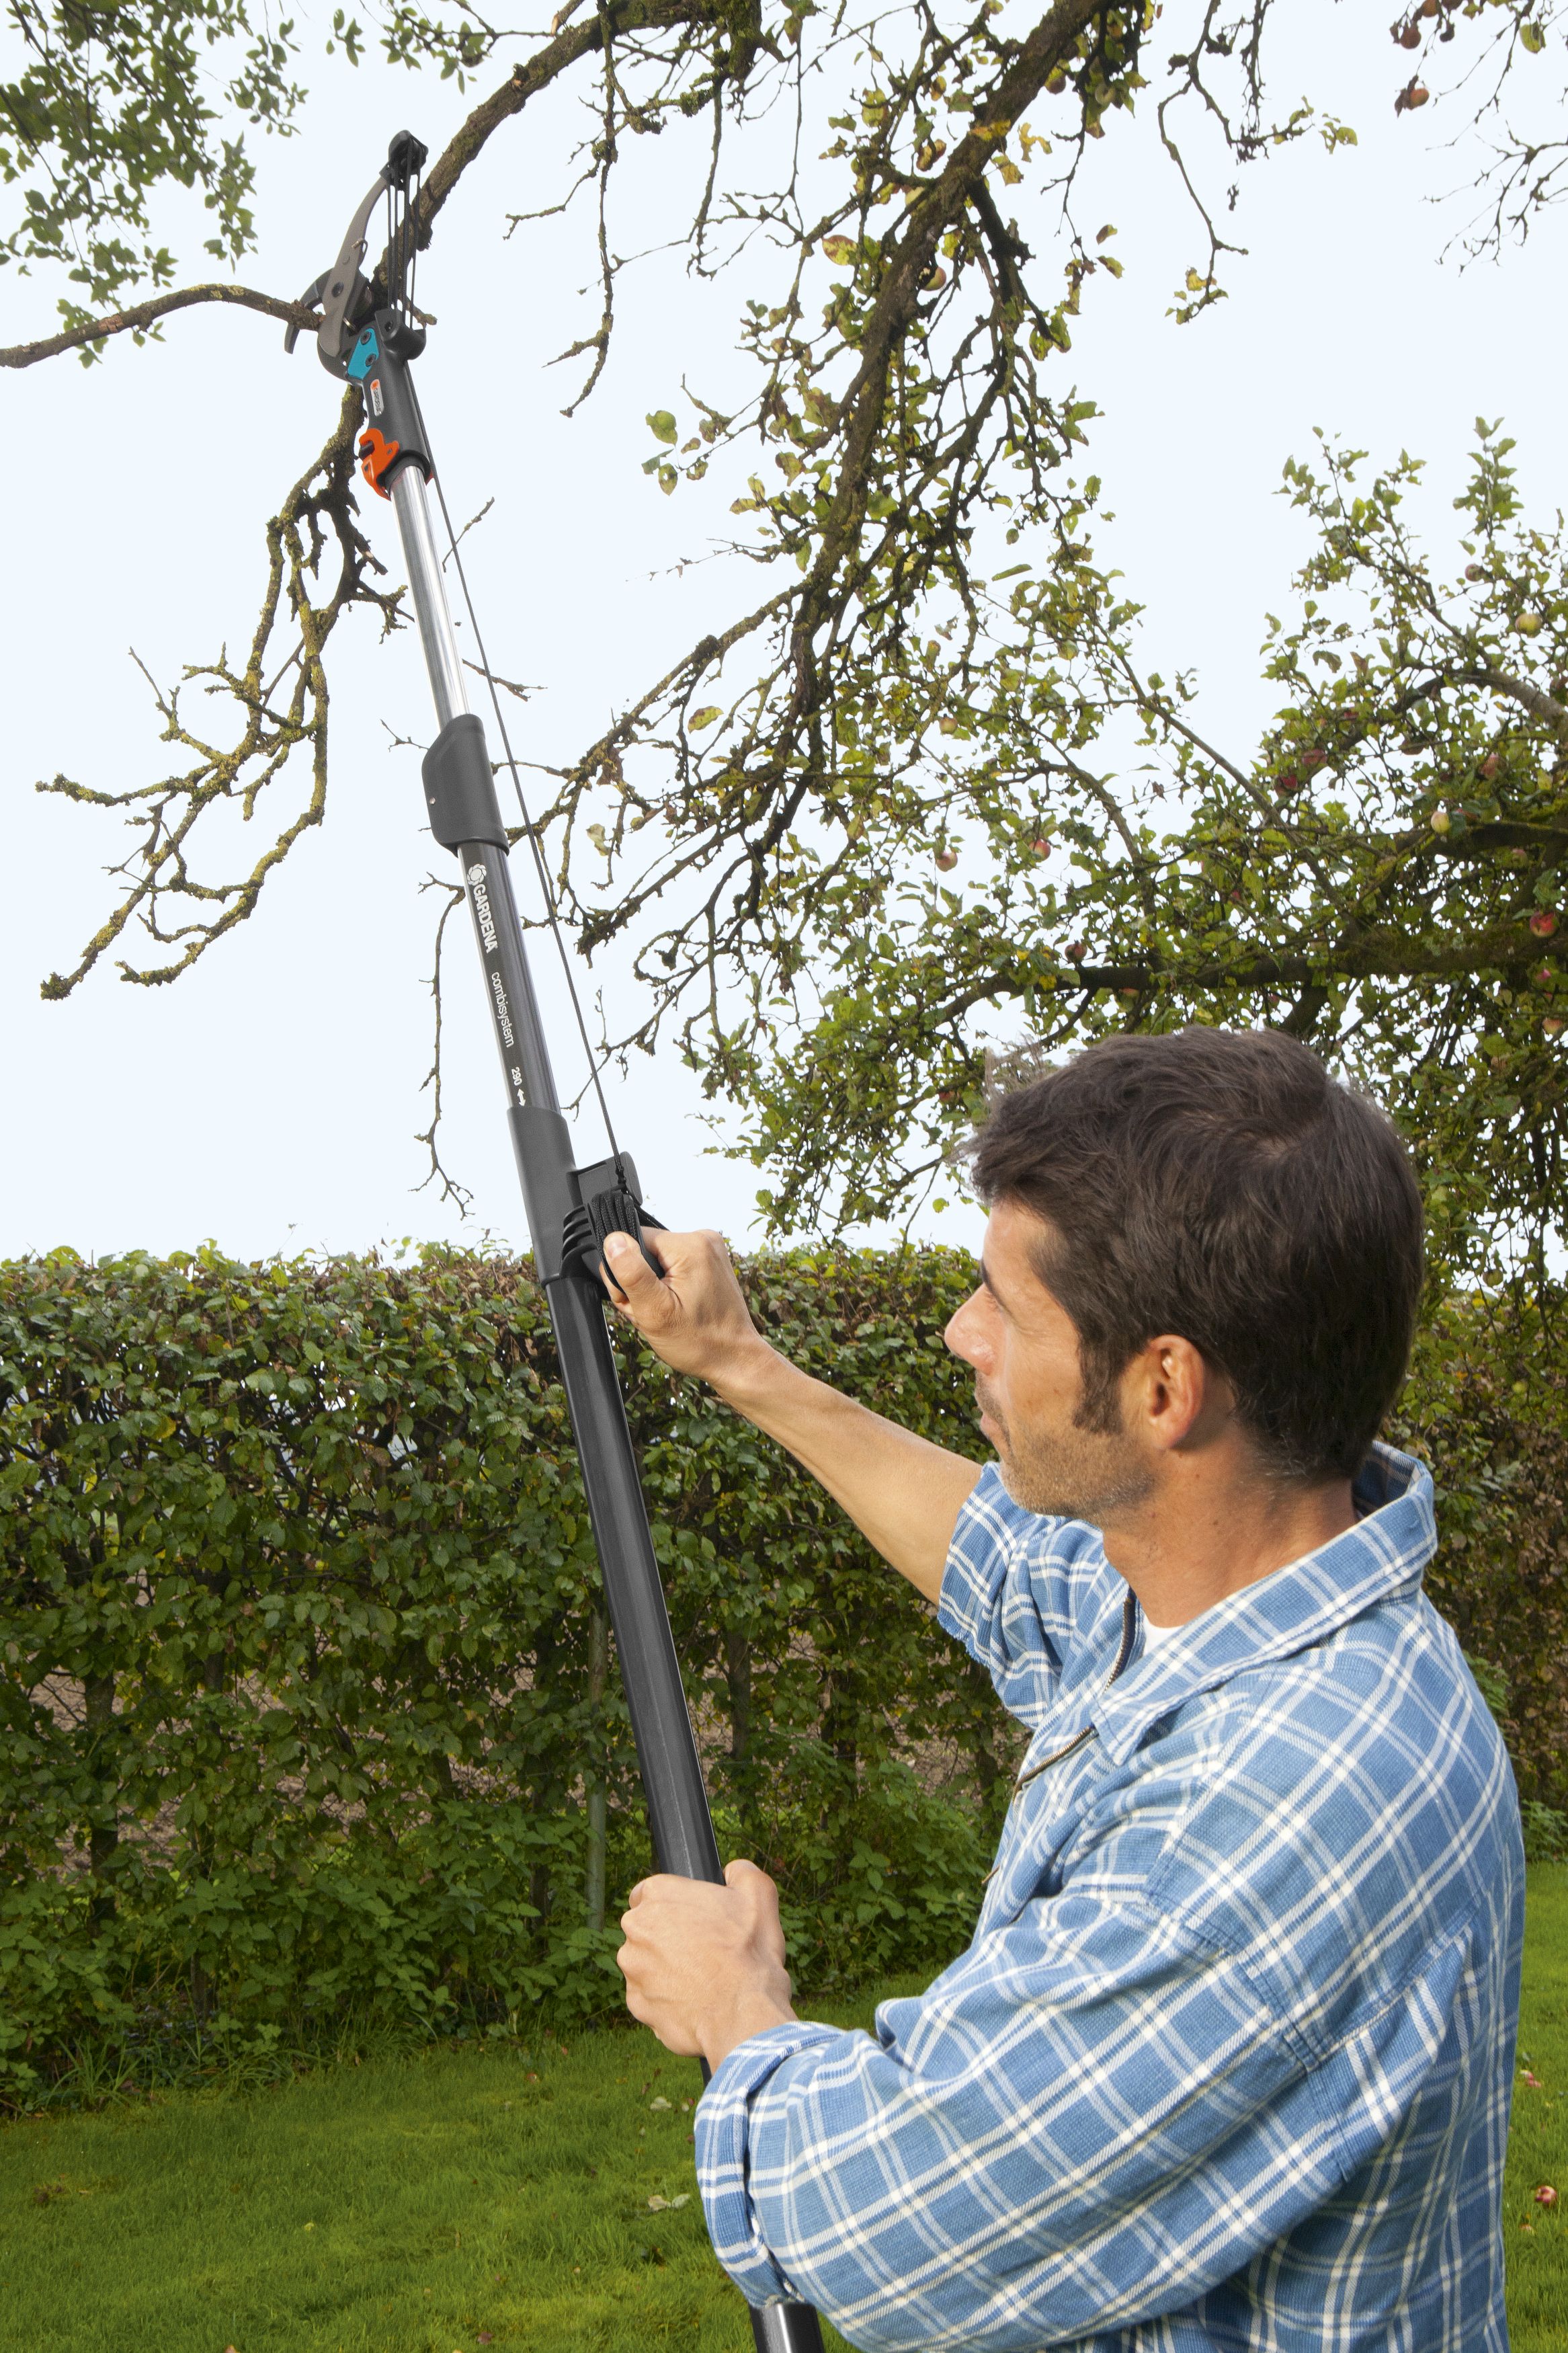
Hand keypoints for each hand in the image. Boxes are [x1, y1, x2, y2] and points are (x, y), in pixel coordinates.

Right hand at [600, 1226, 773, 1397]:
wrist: (734, 1358)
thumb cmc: (700, 1342)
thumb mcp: (655, 1311)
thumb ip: (631, 1272)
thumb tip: (613, 1239)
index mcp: (690, 1245)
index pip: (633, 1240)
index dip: (626, 1274)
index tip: (641, 1302)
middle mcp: (703, 1239)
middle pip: (644, 1251)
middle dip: (640, 1284)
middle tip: (655, 1314)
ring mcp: (708, 1249)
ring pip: (656, 1260)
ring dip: (652, 1288)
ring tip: (667, 1313)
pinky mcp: (709, 1261)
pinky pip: (672, 1266)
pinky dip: (667, 1288)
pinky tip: (676, 1307)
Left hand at [617, 1859, 796, 2067]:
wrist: (742, 2013)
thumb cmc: (748, 1953)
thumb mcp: (759, 1895)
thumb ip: (741, 1872)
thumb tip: (732, 1871)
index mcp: (658, 1894)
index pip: (650, 1892)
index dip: (674, 1905)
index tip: (694, 1919)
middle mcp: (636, 1929)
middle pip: (646, 1928)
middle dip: (668, 1937)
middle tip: (703, 1950)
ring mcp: (633, 1969)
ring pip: (645, 1964)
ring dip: (665, 1969)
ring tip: (702, 1979)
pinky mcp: (636, 2004)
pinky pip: (648, 1997)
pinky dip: (666, 1999)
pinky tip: (694, 2002)